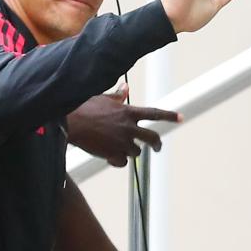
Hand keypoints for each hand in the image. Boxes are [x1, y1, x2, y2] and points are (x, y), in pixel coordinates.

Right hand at [67, 85, 181, 166]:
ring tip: (115, 148)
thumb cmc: (82, 108)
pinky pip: (122, 162)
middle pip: (152, 138)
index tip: (181, 118)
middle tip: (158, 147)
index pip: (154, 113)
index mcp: (128, 112)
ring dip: (129, 151)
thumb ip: (117, 96)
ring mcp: (122, 142)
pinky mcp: (113, 154)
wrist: (69, 123)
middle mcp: (128, 127)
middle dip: (157, 144)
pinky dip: (117, 161)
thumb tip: (126, 88)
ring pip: (136, 152)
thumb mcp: (102, 98)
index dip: (169, 115)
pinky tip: (108, 157)